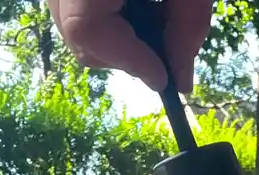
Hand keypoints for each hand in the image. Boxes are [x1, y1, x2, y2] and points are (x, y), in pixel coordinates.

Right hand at [47, 0, 212, 92]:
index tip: (162, 76)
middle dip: (121, 53)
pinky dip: (106, 18)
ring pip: (70, 24)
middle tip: (159, 49)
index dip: (127, 58)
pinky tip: (138, 4)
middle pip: (75, 32)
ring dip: (114, 36)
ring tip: (154, 14)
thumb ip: (189, 25)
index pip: (86, 28)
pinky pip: (73, 8)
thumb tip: (178, 83)